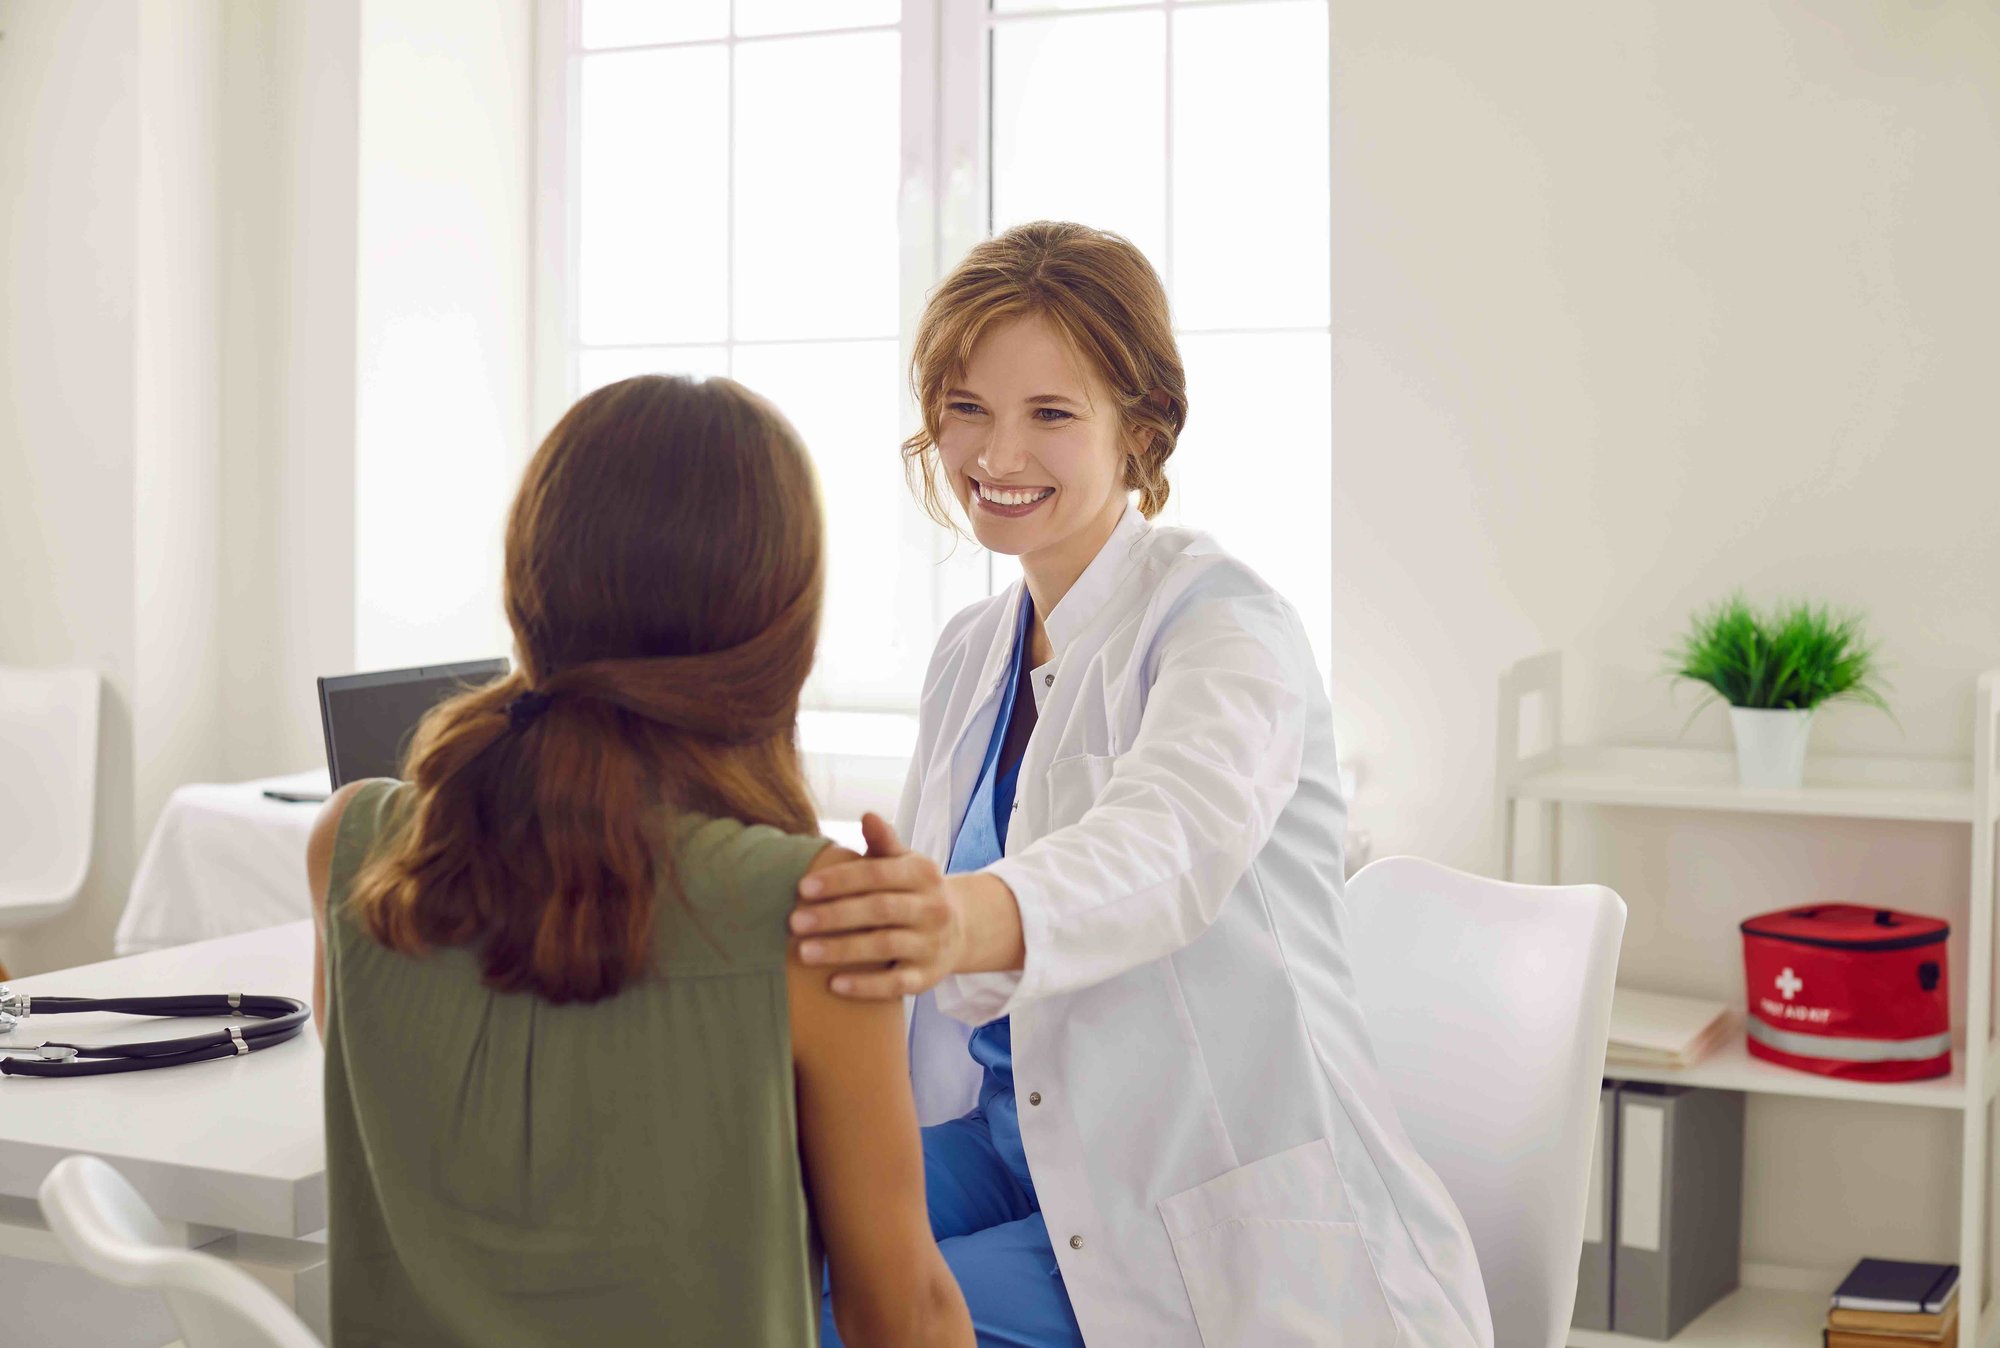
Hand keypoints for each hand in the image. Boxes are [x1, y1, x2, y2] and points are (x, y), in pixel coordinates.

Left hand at [793, 813, 963, 998]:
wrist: (961, 929)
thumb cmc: (915, 891)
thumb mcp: (906, 864)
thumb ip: (884, 843)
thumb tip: (867, 815)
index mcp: (923, 874)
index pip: (878, 874)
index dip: (840, 880)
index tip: (803, 888)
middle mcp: (932, 909)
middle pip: (880, 910)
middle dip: (834, 916)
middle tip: (794, 922)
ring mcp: (931, 945)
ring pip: (885, 946)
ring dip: (842, 950)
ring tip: (804, 952)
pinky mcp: (927, 978)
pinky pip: (896, 984)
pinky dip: (866, 986)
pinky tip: (834, 985)